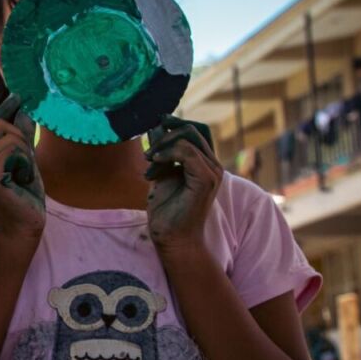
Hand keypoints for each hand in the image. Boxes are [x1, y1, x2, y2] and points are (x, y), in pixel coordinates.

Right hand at [0, 95, 45, 239]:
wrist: (24, 225)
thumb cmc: (25, 195)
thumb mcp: (27, 160)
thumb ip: (23, 137)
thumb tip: (23, 110)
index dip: (4, 107)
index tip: (19, 95)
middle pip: (0, 124)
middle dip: (22, 137)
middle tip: (27, 162)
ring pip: (10, 137)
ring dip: (26, 153)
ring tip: (23, 174)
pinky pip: (13, 150)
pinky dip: (25, 163)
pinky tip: (21, 180)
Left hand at [145, 116, 222, 250]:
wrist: (172, 236)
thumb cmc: (166, 209)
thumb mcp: (161, 173)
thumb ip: (162, 153)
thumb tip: (156, 129)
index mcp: (204, 162)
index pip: (194, 131)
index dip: (175, 123)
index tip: (155, 125)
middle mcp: (212, 164)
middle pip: (191, 130)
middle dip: (165, 134)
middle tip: (148, 152)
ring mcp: (212, 171)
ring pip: (188, 138)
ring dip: (163, 145)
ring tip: (149, 160)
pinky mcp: (206, 179)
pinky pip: (188, 153)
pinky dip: (168, 152)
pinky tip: (155, 161)